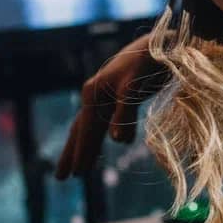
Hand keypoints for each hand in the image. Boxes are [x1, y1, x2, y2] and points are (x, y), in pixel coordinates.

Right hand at [54, 33, 168, 178]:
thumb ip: (125, 114)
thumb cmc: (147, 63)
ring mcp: (104, 95)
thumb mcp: (134, 88)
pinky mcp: (117, 96)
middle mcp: (94, 94)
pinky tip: (99, 143)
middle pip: (80, 130)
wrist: (160, 43)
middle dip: (73, 154)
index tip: (77, 175)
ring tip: (77, 169)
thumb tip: (118, 141)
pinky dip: (97, 135)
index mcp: (93, 92)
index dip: (82, 152)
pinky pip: (101, 121)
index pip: (86, 129)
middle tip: (62, 178)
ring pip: (89, 126)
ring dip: (83, 147)